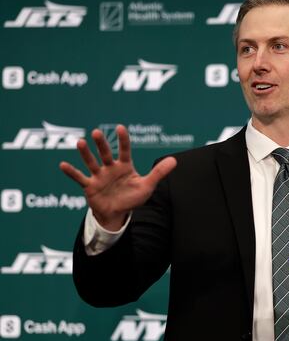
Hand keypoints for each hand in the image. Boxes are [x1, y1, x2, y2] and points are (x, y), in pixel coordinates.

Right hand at [59, 125, 176, 230]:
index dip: (123, 139)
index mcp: (125, 166)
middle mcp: (110, 168)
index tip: (120, 127)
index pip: (124, 150)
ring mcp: (99, 176)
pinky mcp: (90, 186)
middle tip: (96, 132)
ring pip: (91, 162)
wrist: (117, 214)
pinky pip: (79, 178)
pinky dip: (71, 172)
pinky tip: (62, 164)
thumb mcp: (147, 186)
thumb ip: (159, 173)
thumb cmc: (132, 198)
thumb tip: (174, 160)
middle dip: (101, 144)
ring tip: (80, 142)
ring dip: (85, 153)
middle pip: (105, 153)